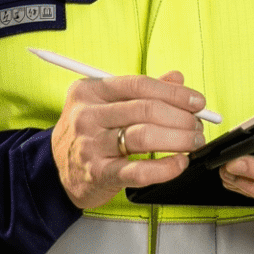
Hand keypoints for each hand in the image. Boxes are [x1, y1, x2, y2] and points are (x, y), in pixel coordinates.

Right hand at [53, 71, 207, 210]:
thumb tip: (177, 79)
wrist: (56, 169)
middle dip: (181, 118)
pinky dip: (165, 168)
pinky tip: (179, 163)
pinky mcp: (98, 174)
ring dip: (179, 140)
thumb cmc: (90, 132)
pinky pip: (138, 171)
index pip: (140, 85)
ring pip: (144, 137)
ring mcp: (90, 145)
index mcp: (90, 90)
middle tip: (198, 126)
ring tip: (193, 142)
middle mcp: (87, 115)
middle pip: (146, 110)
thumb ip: (142, 90)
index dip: (175, 94)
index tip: (198, 102)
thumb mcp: (107, 103)